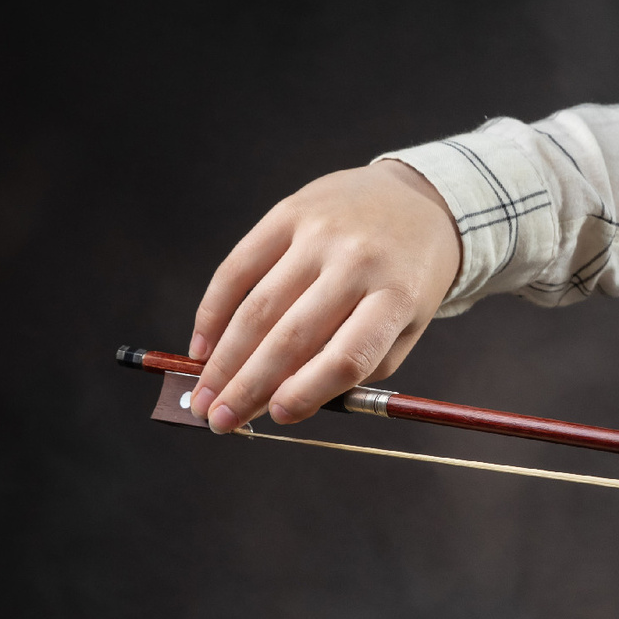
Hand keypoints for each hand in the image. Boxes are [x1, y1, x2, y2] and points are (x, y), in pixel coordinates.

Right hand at [185, 160, 463, 432]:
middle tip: (217, 420)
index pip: (348, 356)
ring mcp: (320, 235)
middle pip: (292, 336)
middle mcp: (358, 262)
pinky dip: (213, 312)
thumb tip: (282, 405)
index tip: (276, 416)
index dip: (308, 391)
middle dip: (247, 386)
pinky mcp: (288, 213)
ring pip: (258, 307)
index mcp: (399, 297)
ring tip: (203, 395)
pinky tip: (203, 347)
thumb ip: (355, 368)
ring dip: (223, 359)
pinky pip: (238, 268)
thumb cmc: (406, 278)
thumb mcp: (405, 327)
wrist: (415, 199)